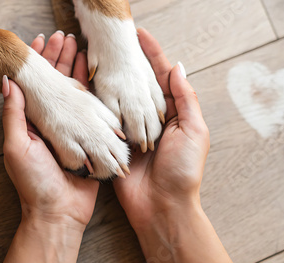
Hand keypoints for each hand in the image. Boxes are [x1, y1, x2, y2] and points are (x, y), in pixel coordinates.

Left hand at [2, 31, 97, 228]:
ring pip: (74, 93)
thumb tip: (8, 82)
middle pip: (55, 84)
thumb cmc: (34, 183)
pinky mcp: (90, 138)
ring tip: (81, 47)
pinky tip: (98, 76)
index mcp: (33, 122)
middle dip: (59, 59)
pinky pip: (94, 111)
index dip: (36, 63)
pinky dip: (95, 93)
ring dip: (77, 70)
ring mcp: (72, 129)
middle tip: (64, 37)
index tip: (39, 41)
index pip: (34, 85)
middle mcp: (52, 123)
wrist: (59, 212)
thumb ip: (14, 115)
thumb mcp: (16, 147)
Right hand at [114, 28, 209, 230]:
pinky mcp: (115, 144)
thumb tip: (177, 67)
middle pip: (139, 85)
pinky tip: (90, 87)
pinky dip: (99, 104)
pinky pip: (107, 120)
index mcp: (172, 114)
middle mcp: (151, 119)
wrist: (162, 207)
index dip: (152, 55)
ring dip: (112, 80)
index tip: (139, 36)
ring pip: (120, 99)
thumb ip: (185, 99)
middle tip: (116, 43)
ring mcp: (131, 131)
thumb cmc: (183, 171)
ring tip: (100, 58)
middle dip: (129, 63)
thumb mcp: (193, 131)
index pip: (161, 77)